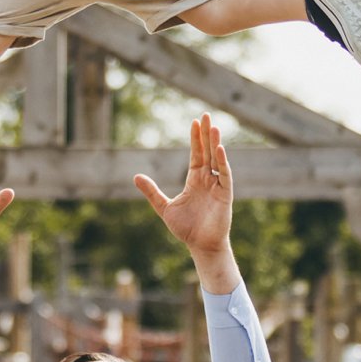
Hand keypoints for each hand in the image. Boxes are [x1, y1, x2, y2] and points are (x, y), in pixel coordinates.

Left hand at [133, 113, 232, 259]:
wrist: (200, 246)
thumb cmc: (186, 228)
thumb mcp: (164, 207)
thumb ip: (151, 191)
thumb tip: (135, 176)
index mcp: (195, 180)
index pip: (197, 154)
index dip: (196, 139)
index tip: (195, 122)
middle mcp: (207, 179)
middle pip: (208, 151)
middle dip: (207, 134)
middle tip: (207, 115)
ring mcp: (217, 186)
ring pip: (217, 159)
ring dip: (216, 143)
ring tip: (214, 127)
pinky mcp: (225, 194)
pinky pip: (225, 175)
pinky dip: (223, 162)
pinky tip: (219, 149)